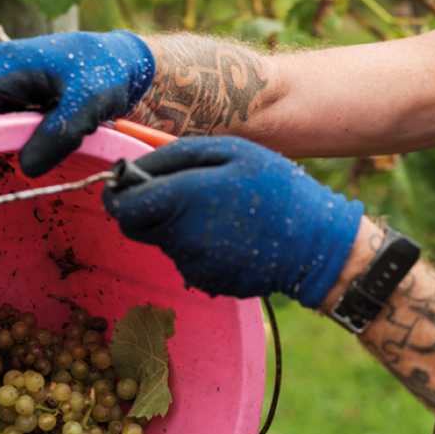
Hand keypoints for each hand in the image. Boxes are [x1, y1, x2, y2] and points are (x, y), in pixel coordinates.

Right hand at [0, 30, 154, 177]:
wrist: (119, 60)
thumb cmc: (105, 73)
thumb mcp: (88, 103)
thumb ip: (59, 135)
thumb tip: (26, 168)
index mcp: (3, 62)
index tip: (19, 150)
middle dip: (4, 135)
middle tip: (44, 141)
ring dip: (15, 132)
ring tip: (51, 127)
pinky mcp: (8, 84)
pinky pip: (1, 115)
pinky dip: (22, 127)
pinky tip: (49, 123)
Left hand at [103, 137, 364, 305]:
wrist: (316, 246)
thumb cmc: (276, 188)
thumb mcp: (232, 151)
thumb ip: (176, 155)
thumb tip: (134, 167)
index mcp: (183, 198)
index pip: (122, 206)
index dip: (117, 195)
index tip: (126, 186)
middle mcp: (179, 236)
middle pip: (136, 226)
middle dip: (147, 210)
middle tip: (180, 195)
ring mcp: (191, 264)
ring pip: (163, 241)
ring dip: (178, 226)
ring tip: (220, 213)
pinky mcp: (205, 281)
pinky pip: (186, 259)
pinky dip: (199, 246)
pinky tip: (230, 236)